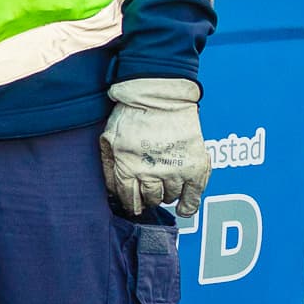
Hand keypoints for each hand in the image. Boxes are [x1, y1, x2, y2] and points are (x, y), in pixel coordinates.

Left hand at [100, 78, 208, 216]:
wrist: (160, 95)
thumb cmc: (131, 114)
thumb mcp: (108, 139)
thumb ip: (109, 167)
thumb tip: (111, 192)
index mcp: (127, 167)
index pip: (128, 198)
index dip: (130, 203)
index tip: (133, 204)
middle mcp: (150, 173)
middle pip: (150, 199)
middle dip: (147, 196)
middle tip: (149, 189)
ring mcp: (174, 171)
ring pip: (169, 196)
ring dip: (165, 193)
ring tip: (164, 183)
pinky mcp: (194, 167)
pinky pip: (193, 196)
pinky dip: (188, 205)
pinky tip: (183, 208)